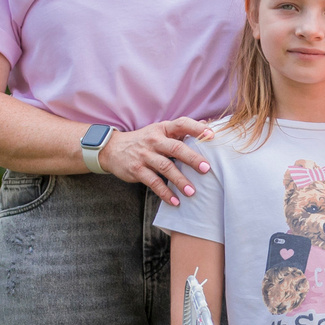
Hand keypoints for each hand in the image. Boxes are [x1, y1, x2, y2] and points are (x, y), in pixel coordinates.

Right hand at [99, 118, 216, 206]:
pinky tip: (175, 201)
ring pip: (166, 167)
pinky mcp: (137, 170)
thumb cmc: (143, 140)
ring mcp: (145, 155)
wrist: (112, 149)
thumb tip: (207, 124)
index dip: (196, 128)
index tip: (211, 135)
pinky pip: (153, 182)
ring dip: (180, 180)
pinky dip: (165, 193)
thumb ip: (181, 129)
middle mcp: (154, 141)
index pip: (181, 124)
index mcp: (163, 129)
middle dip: (192, 158)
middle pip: (176, 148)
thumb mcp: (159, 131)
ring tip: (192, 192)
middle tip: (206, 168)